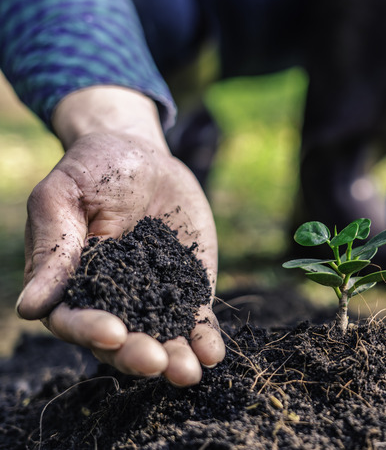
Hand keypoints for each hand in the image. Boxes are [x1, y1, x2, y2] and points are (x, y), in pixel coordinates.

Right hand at [16, 87, 224, 385]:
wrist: (142, 155)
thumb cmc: (93, 170)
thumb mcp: (64, 196)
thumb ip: (54, 248)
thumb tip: (30, 308)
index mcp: (69, 284)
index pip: (74, 318)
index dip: (90, 330)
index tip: (111, 333)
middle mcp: (111, 301)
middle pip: (119, 341)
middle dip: (136, 355)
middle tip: (155, 361)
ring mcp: (152, 298)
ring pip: (160, 338)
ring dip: (174, 359)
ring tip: (188, 371)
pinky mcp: (188, 289)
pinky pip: (195, 320)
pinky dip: (204, 338)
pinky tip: (213, 354)